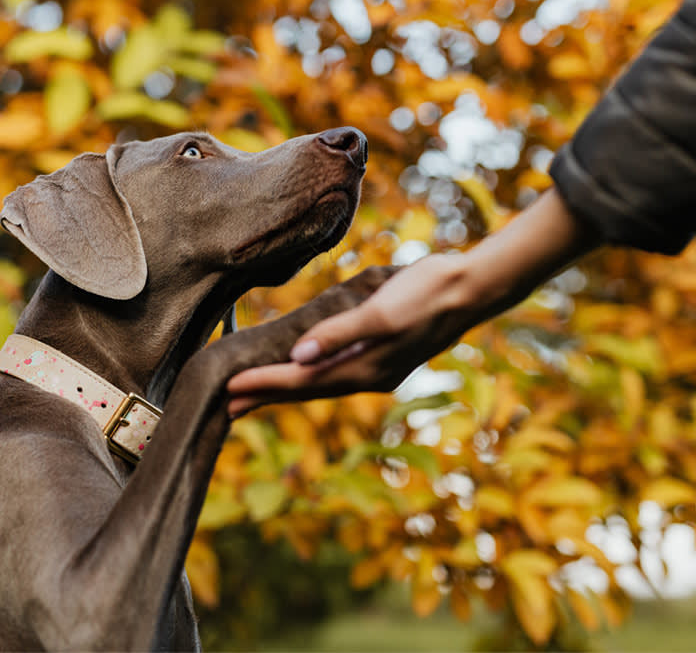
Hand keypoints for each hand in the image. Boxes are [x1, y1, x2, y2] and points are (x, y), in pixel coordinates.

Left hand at [226, 254, 476, 415]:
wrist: (471, 289)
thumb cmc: (426, 293)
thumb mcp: (381, 311)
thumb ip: (340, 334)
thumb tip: (298, 356)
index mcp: (366, 368)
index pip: (302, 381)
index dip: (264, 384)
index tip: (228, 388)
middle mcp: (368, 375)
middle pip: (306, 391)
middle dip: (265, 396)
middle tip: (224, 406)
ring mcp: (376, 368)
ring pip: (318, 384)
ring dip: (283, 390)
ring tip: (250, 395)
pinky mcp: (381, 356)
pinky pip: (333, 372)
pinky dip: (308, 376)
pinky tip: (297, 372)